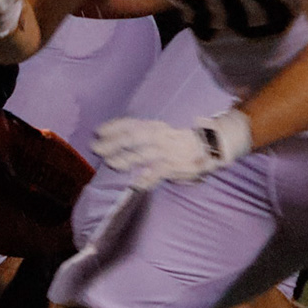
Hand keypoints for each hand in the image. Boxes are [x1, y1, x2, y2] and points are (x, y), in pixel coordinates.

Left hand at [91, 110, 250, 187]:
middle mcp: (160, 137)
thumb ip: (145, 135)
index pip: (132, 124)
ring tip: (110, 163)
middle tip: (97, 147)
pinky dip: (145, 178)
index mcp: (156, 127)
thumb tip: (119, 140)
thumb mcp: (162, 132)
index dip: (114, 127)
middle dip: (113, 142)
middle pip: (133, 138)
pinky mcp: (174, 167)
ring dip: (124, 159)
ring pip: (142, 154)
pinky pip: (157, 173)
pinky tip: (134, 184)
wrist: (211, 145)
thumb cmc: (181, 140)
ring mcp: (167, 152)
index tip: (98, 131)